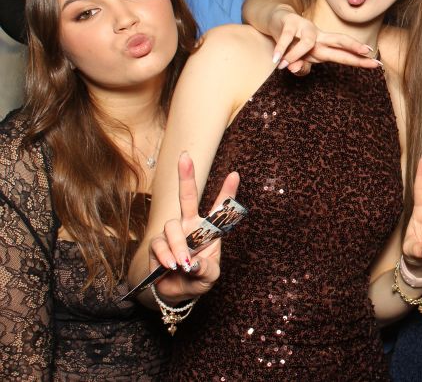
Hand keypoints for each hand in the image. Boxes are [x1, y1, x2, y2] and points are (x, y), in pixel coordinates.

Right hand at [148, 152, 239, 302]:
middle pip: (187, 197)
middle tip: (185, 157)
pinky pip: (159, 244)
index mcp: (209, 230)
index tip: (235, 175)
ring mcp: (174, 234)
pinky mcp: (158, 245)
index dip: (227, 192)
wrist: (176, 293)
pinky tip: (171, 265)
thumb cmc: (197, 279)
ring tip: (182, 263)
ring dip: (178, 245)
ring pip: (172, 227)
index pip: (220, 209)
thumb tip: (194, 263)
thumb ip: (206, 270)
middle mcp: (190, 226)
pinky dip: (165, 255)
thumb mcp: (209, 277)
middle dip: (186, 176)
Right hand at [268, 10, 380, 73]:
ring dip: (295, 55)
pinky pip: (286, 38)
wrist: (277, 21)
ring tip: (283, 66)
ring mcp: (305, 28)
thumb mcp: (299, 59)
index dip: (359, 59)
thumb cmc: (293, 43)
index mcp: (324, 46)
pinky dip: (281, 50)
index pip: (345, 53)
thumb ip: (301, 67)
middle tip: (367, 52)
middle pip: (340, 40)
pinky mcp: (290, 23)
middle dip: (354, 46)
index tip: (377, 64)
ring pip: (308, 42)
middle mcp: (319, 36)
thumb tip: (293, 69)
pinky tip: (276, 59)